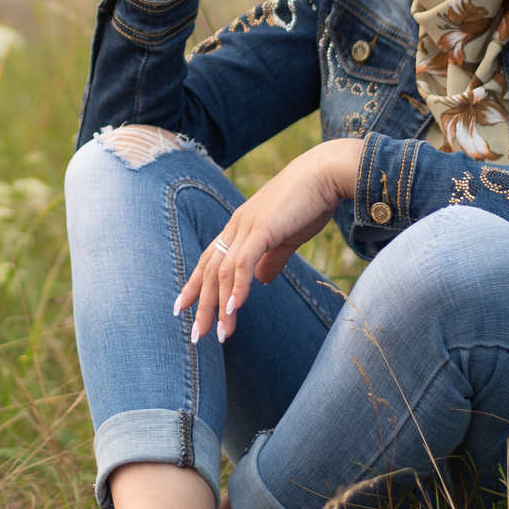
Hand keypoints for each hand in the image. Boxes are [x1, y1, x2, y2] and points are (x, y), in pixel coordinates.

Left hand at [176, 137, 363, 342]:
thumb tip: (261, 281)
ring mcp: (247, 226)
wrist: (327, 173)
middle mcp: (236, 226)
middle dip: (201, 305)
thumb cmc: (310, 203)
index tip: (182, 308)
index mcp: (240, 227)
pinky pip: (243, 263)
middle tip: (196, 336)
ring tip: (220, 335)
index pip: (209, 259)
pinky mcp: (262, 229)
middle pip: (210, 270)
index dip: (195, 284)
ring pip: (224, 272)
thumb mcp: (287, 237)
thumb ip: (272, 259)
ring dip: (220, 306)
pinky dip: (237, 288)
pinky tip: (233, 309)